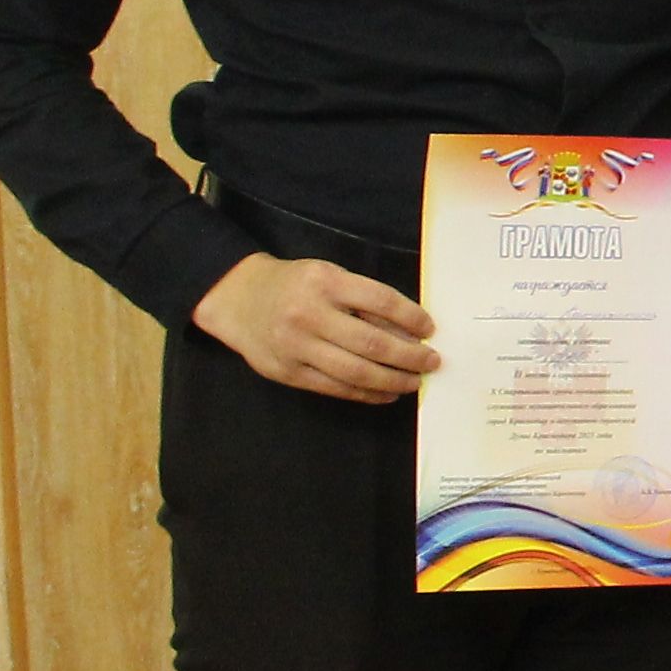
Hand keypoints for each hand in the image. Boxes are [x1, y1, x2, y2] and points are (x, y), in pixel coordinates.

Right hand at [194, 252, 435, 400]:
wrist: (238, 299)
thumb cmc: (294, 285)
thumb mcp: (328, 276)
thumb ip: (363, 298)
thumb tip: (409, 330)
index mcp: (325, 282)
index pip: (381, 301)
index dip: (412, 317)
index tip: (430, 329)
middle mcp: (309, 314)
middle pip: (372, 343)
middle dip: (410, 357)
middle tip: (432, 362)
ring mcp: (296, 346)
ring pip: (356, 372)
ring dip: (393, 380)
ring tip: (415, 381)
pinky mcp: (289, 373)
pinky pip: (336, 388)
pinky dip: (367, 394)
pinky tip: (387, 393)